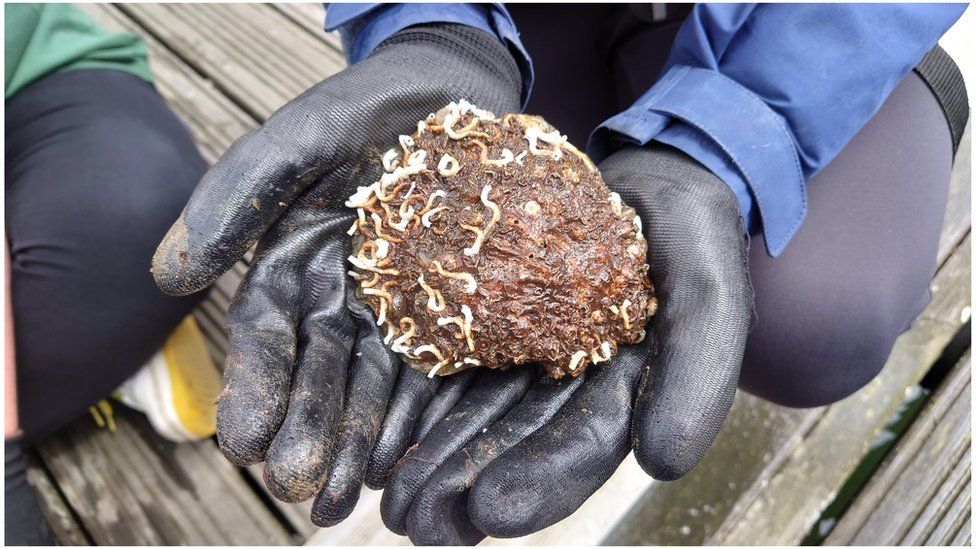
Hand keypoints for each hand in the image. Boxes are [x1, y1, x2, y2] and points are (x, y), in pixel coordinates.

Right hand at [150, 23, 521, 525]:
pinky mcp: (448, 314)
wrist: (450, 96)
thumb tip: (168, 274)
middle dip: (305, 431)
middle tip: (297, 486)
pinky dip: (416, 416)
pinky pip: (433, 370)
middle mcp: (338, 300)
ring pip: (371, 386)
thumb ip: (235, 199)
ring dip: (355, 443)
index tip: (242, 441)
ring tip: (344, 497)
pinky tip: (404, 458)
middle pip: (318, 374)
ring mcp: (394, 312)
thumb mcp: (293, 141)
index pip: (266, 336)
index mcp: (292, 267)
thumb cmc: (361, 110)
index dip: (253, 386)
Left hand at [376, 143, 752, 543]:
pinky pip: (448, 360)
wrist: (647, 176)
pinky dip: (415, 399)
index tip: (490, 510)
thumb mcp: (707, 291)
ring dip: (430, 460)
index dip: (542, 481)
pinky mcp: (489, 319)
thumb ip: (698, 369)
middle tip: (414, 524)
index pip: (582, 446)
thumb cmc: (687, 232)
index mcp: (624, 395)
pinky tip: (378, 436)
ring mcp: (525, 354)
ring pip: (472, 412)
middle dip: (464, 486)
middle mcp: (568, 388)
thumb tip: (664, 464)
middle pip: (515, 442)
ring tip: (387, 501)